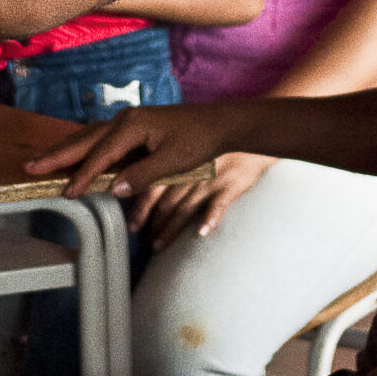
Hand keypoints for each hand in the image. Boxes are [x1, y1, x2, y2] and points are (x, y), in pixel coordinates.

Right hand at [26, 102, 259, 199]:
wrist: (218, 123)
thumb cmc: (198, 141)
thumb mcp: (173, 161)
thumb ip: (142, 175)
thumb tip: (112, 187)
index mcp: (132, 126)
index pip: (100, 155)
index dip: (82, 176)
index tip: (66, 193)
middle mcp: (124, 119)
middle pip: (84, 139)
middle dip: (57, 154)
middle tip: (30, 166)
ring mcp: (127, 120)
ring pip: (89, 136)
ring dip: (66, 149)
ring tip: (43, 160)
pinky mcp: (133, 126)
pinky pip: (100, 137)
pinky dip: (83, 147)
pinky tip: (75, 154)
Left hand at [137, 152, 274, 245]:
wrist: (245, 129)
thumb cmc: (212, 140)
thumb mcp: (186, 144)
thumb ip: (164, 162)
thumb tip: (135, 181)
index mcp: (177, 162)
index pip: (153, 187)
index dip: (140, 208)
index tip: (131, 225)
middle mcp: (190, 172)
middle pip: (167, 202)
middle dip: (152, 223)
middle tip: (141, 240)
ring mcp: (210, 179)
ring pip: (187, 208)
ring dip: (172, 229)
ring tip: (158, 246)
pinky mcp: (231, 185)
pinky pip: (219, 204)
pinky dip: (211, 218)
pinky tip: (202, 232)